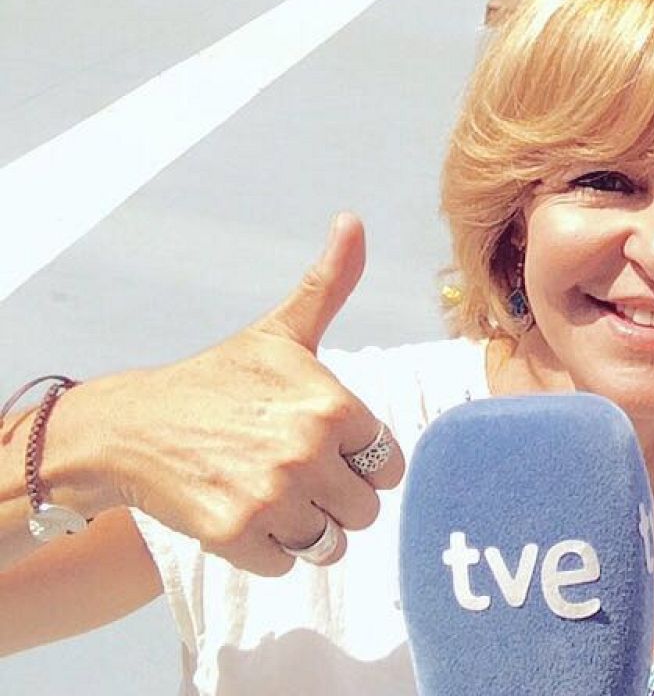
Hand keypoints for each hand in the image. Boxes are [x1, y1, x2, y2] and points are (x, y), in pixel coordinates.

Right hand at [96, 214, 402, 576]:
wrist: (132, 426)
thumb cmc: (218, 379)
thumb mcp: (281, 331)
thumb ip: (330, 284)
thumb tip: (353, 221)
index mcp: (332, 406)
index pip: (389, 463)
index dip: (361, 459)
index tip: (327, 444)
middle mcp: (307, 453)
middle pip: (366, 509)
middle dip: (339, 497)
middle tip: (299, 473)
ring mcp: (271, 497)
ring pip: (331, 542)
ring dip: (309, 528)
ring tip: (276, 494)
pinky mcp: (235, 535)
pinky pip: (287, 564)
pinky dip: (271, 549)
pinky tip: (247, 512)